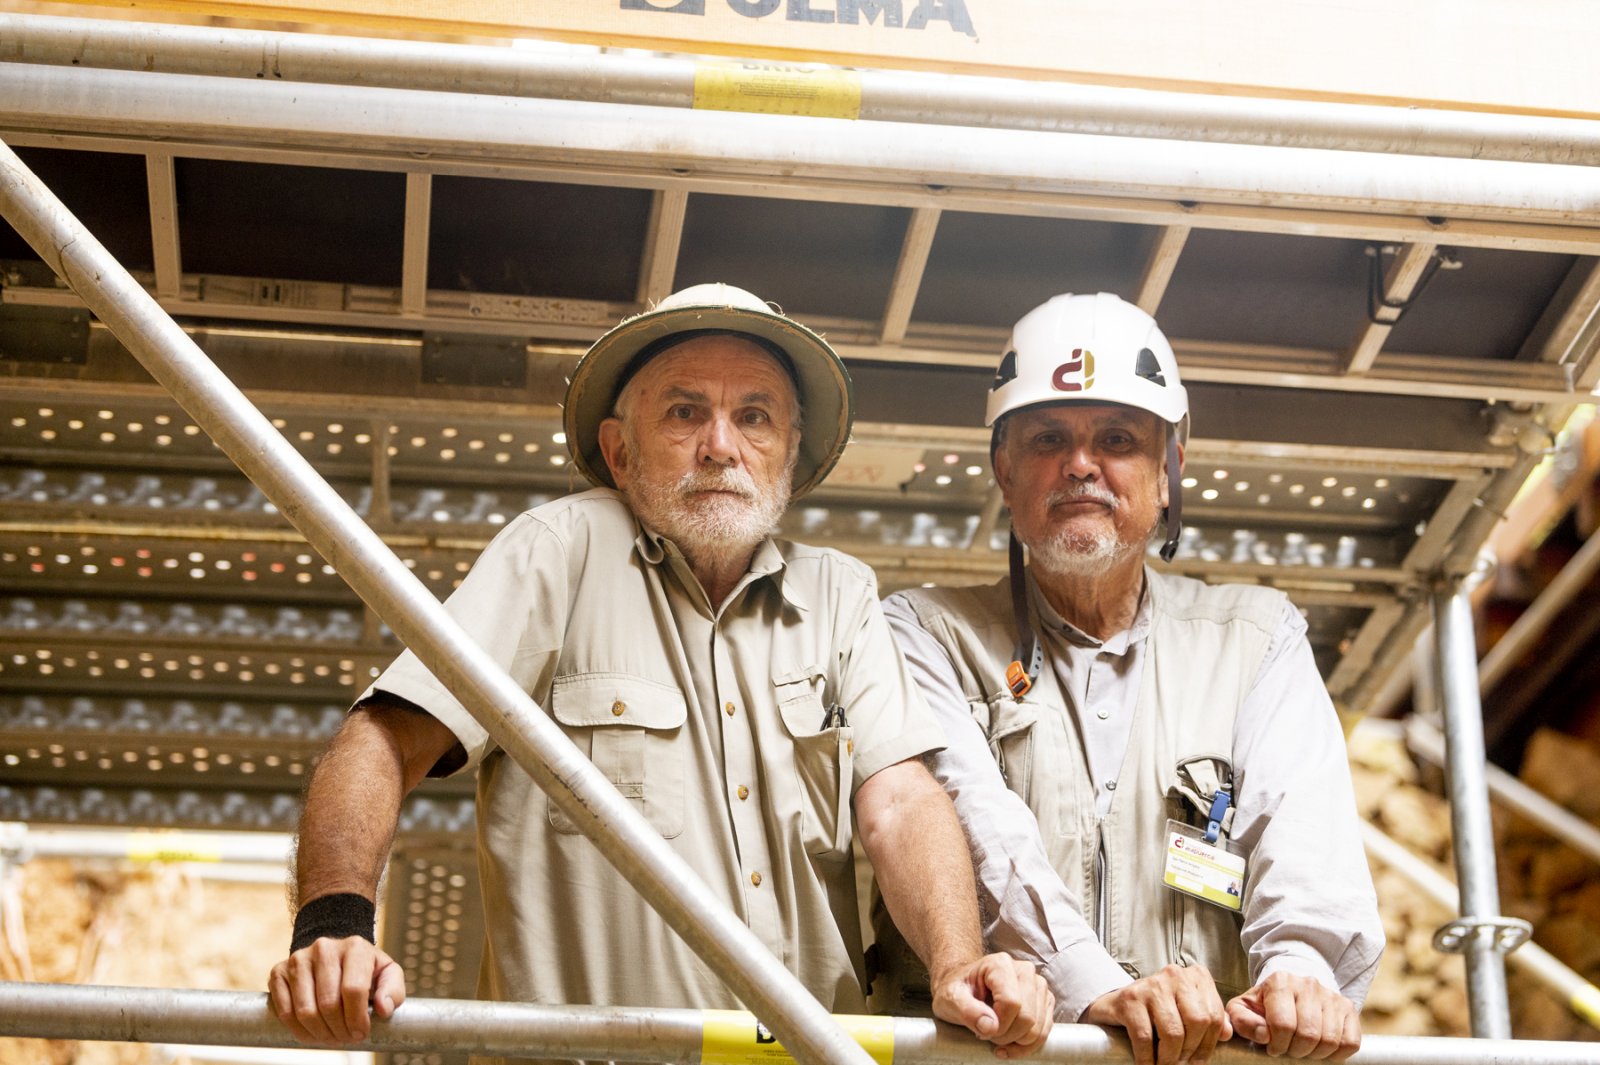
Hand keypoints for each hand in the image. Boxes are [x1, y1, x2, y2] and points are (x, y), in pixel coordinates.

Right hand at [268, 936, 406, 1044]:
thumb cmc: (364, 970)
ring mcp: (298, 959)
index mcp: (355, 947)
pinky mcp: (278, 971)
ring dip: (319, 1033)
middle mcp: (324, 949)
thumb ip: (392, 991)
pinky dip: (299, 1030)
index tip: (361, 1034)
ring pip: (305, 1010)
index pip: (353, 989)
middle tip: (346, 1039)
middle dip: (339, 1030)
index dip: (357, 1019)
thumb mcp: (387, 974)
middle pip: (328, 1003)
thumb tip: (383, 1009)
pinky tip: (312, 1033)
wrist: (335, 957)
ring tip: (331, 1037)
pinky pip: (284, 1011)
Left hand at [931, 953, 1055, 1057]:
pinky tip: (1009, 1044)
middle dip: (1007, 1036)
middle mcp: (1024, 970)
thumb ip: (967, 1011)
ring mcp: (1038, 985)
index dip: (999, 1026)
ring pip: (1039, 1028)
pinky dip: (1028, 1045)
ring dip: (1017, 1042)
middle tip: (987, 1035)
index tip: (981, 1031)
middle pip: (1028, 1017)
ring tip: (996, 1037)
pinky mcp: (1044, 1001)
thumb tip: (991, 1027)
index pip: (1012, 1003)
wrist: (965, 989)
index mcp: (1000, 964)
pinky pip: (1045, 1032)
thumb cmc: (958, 991)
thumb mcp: (950, 999)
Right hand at [1081, 964, 1229, 1064]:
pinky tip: (1146, 1064)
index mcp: (1195, 977)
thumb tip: (1226, 1033)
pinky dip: (1147, 1058)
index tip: (1197, 1061)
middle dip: (1190, 1052)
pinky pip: (1145, 1037)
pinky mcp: (1130, 998)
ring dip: (1169, 1059)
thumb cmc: (1155, 1010)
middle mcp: (1175, 975)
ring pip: (1173, 1032)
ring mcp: (1151, 985)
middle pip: (1197, 1022)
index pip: (1214, 1016)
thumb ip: (1210, 1019)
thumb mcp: (1186, 1010)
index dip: (1208, 1045)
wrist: (1115, 1004)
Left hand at [1225, 972, 1360, 1058]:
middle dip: (1296, 1051)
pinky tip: (1321, 1048)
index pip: (1283, 1024)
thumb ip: (1241, 1021)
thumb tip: (1264, 1035)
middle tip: (1289, 1049)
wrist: (1291, 989)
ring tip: (1303, 1048)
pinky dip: (1336, 1054)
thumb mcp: (1243, 1008)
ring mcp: (1331, 995)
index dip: (1278, 1044)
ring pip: (1330, 1040)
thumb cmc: (1265, 1003)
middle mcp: (1308, 984)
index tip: (1273, 1047)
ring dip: (1315, 1054)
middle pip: (1308, 1034)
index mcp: (1280, 982)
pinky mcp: (1348, 1007)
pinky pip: (1350, 1042)